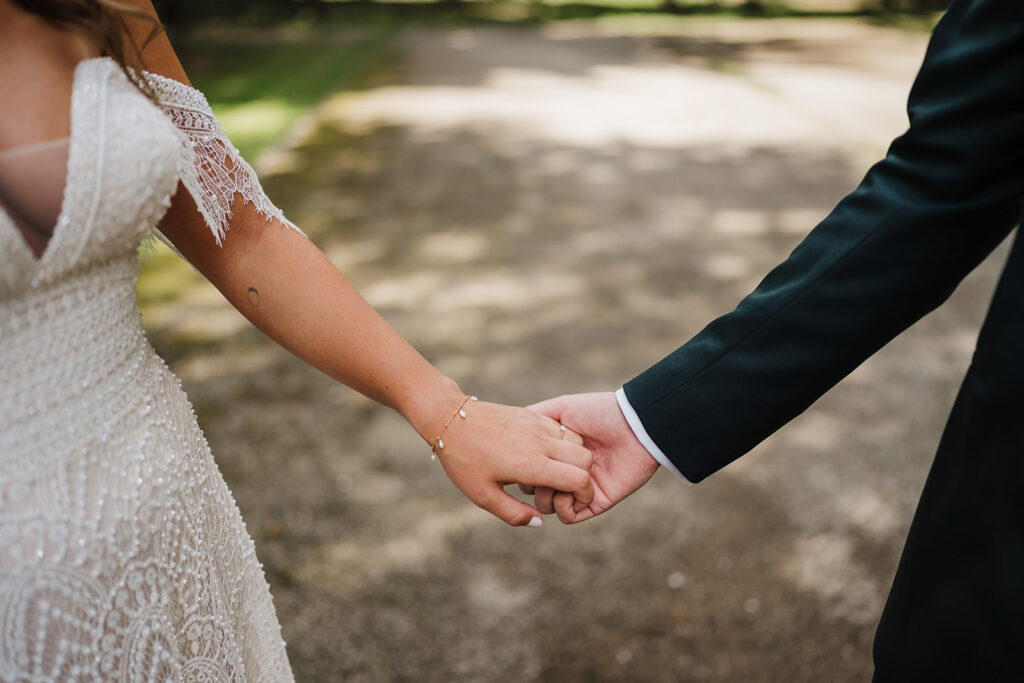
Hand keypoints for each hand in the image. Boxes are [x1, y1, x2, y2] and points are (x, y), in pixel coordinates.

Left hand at [432, 398, 593, 527]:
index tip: (573, 502)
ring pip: (577, 441)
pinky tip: (541, 454)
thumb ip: (513, 513)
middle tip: (563, 488)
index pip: (578, 479)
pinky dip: (563, 444)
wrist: (450, 418)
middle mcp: (540, 443)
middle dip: (583, 477)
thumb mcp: (482, 495)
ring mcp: (538, 425)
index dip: (584, 495)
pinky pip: (562, 429)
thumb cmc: (463, 460)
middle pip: (585, 459)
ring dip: (573, 459)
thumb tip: (539, 522)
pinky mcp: (534, 415)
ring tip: (551, 471)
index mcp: (530, 465)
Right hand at [524, 392, 658, 522]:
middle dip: (532, 484)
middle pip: (534, 491)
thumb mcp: (559, 408)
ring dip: (546, 497)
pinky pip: (569, 517)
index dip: (522, 467)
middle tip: (540, 471)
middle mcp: (566, 472)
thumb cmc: (597, 412)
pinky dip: (562, 508)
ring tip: (556, 482)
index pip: (529, 470)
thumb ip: (534, 415)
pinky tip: (567, 492)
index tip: (523, 456)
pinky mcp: (595, 503)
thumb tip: (511, 428)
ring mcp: (580, 489)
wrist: (632, 425)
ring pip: (548, 507)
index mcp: (556, 454)